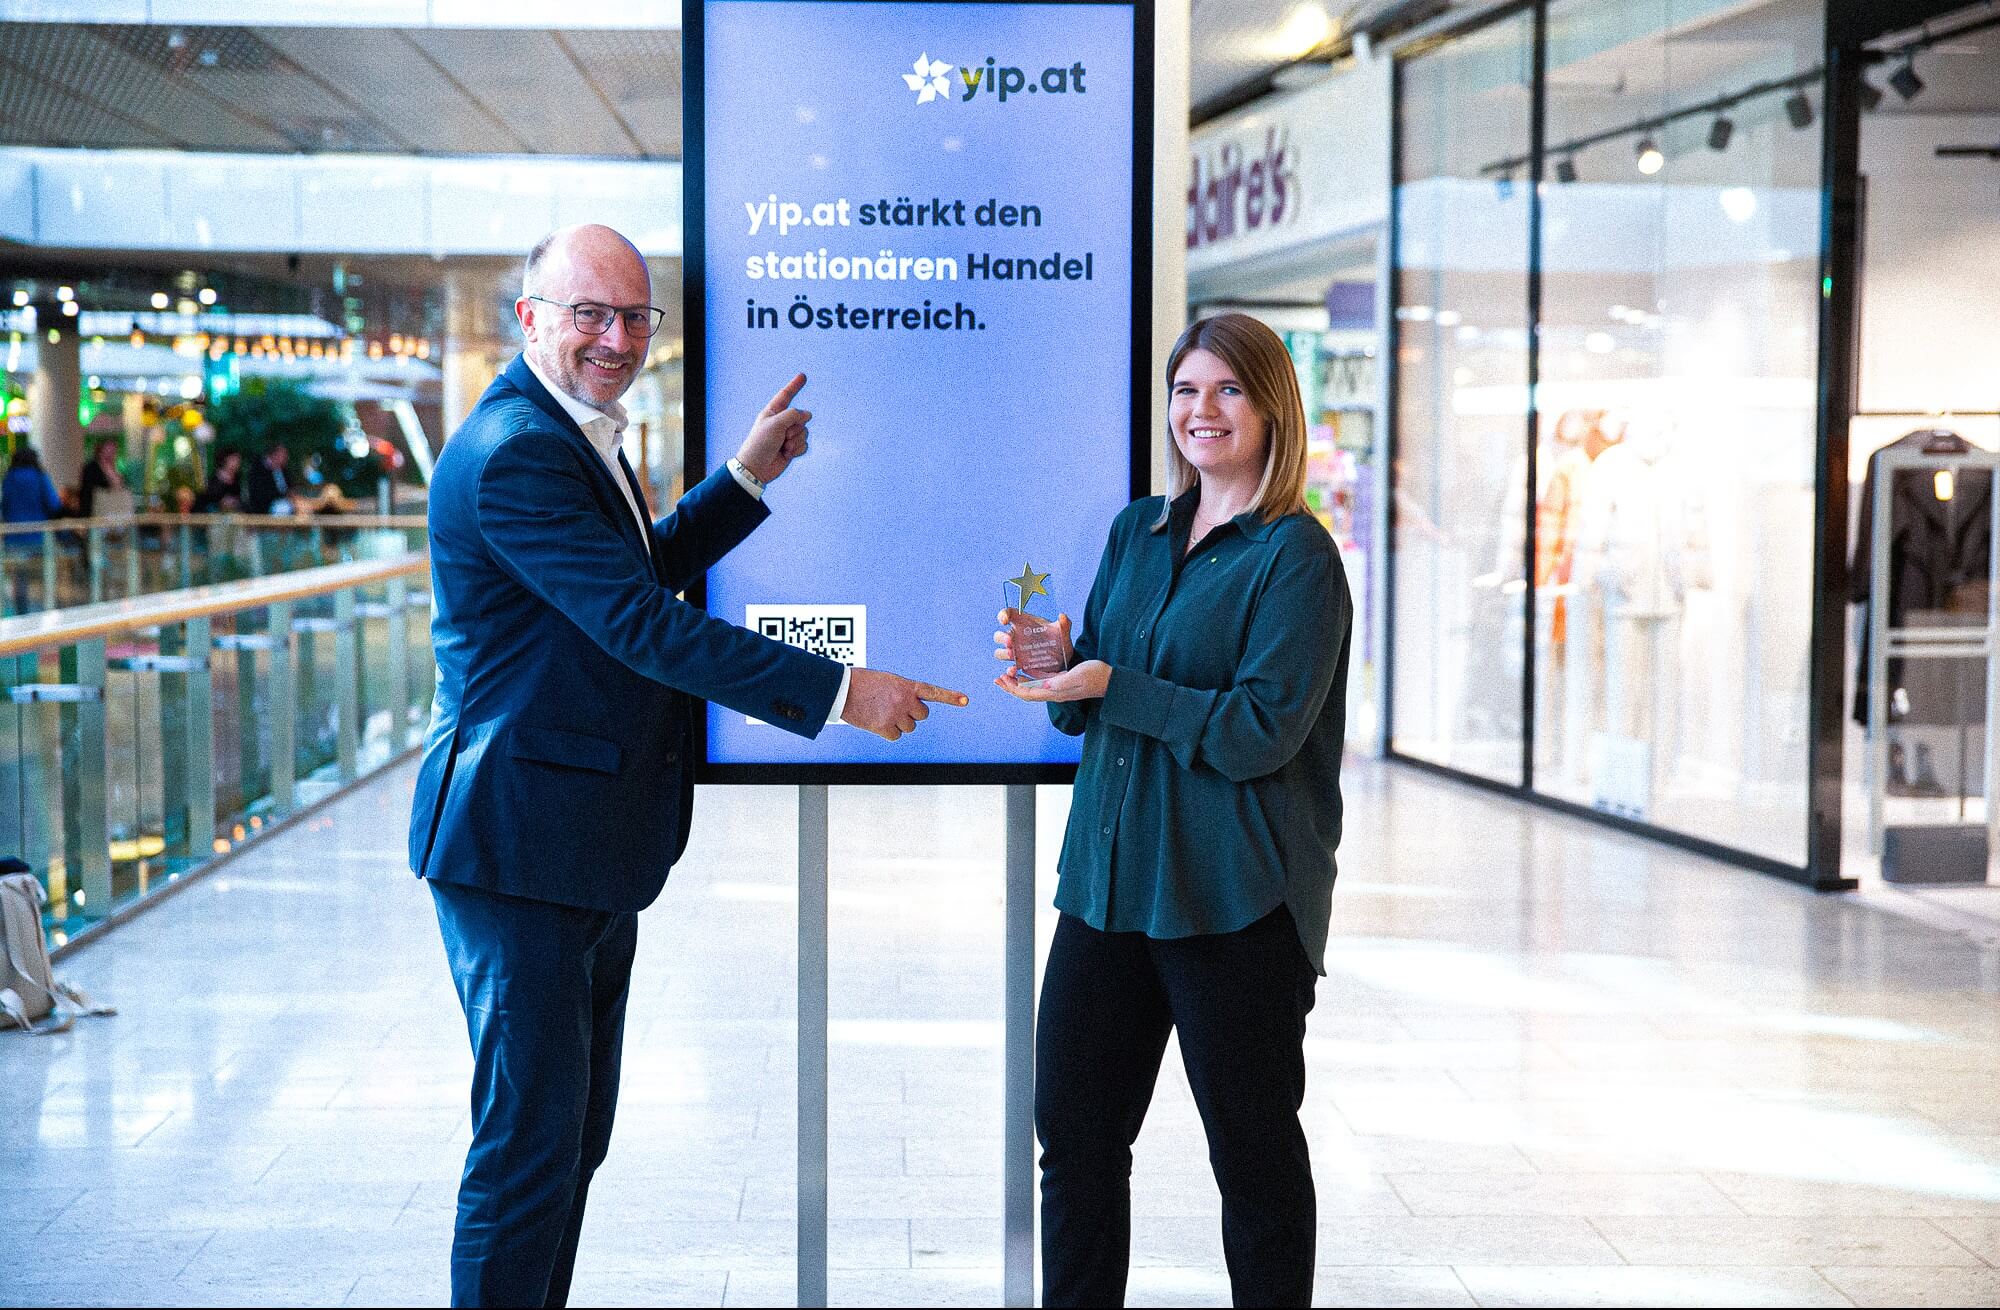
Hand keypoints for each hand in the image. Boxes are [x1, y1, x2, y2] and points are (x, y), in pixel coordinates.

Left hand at [737, 373, 810, 484]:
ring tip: (783, 447)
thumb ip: (793, 415)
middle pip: (801, 417)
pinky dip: (798, 450)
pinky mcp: (792, 448)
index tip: (803, 376)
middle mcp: (781, 422)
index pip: (786, 395)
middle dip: (795, 428)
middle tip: (783, 437)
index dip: (794, 385)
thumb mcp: (775, 424)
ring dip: (796, 441)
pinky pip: (805, 444)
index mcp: (773, 412)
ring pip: (805, 432)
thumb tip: (807, 415)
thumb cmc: (760, 443)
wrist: (757, 468)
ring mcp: (787, 435)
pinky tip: (787, 454)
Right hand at [840, 667, 968, 740]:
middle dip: (912, 714)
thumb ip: (902, 691)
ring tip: (881, 712)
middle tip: (895, 707)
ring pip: (909, 727)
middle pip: (921, 716)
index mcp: (906, 686)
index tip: (965, 700)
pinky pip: (896, 736)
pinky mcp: (885, 728)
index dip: (950, 697)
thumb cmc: (861, 683)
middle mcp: (905, 701)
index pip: (933, 692)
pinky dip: (888, 732)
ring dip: (899, 723)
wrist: (841, 690)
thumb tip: (908, 708)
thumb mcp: (887, 681)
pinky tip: (876, 721)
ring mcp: (896, 715)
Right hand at [992, 608, 1073, 670]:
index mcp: (1022, 623)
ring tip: (1012, 654)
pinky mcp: (1019, 665)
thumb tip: (1063, 616)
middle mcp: (1015, 637)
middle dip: (1002, 638)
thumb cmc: (1058, 639)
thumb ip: (1064, 624)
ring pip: (1000, 652)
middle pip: (999, 636)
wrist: (1063, 659)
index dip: (1002, 615)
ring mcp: (1015, 652)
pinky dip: (1009, 670)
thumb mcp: (1062, 631)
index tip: (1004, 620)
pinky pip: (1008, 668)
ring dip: (1003, 653)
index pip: (1008, 614)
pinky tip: (1014, 670)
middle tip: (1010, 641)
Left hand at [995, 659, 1110, 702]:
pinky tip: (1025, 670)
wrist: (1110, 679)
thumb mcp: (1077, 676)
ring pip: (1032, 688)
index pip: (1027, 694)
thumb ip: (1061, 682)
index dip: (1012, 688)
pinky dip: (1030, 677)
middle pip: (1026, 693)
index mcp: (1055, 692)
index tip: (1001, 679)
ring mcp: (1058, 688)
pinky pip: (1041, 682)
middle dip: (1011, 686)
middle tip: (998, 678)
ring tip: (1007, 674)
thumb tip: (1045, 685)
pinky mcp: (1062, 682)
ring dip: (1018, 682)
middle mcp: (1054, 692)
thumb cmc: (1096, 676)